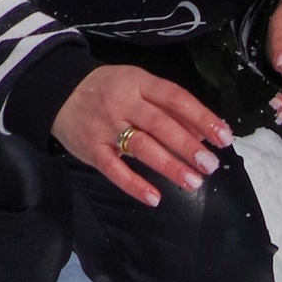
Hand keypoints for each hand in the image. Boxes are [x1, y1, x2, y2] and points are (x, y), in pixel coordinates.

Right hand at [51, 61, 234, 207]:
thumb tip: (202, 134)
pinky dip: (134, 184)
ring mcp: (105, 127)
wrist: (57, 91)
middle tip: (210, 165)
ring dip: (169, 165)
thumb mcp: (137, 86)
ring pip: (140, 147)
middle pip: (159, 124)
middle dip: (187, 145)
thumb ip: (168, 108)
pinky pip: (114, 169)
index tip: (223, 136)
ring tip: (193, 181)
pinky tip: (155, 198)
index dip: (201, 116)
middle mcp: (122, 103)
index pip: (174, 97)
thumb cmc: (108, 90)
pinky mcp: (91, 149)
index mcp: (137, 83)